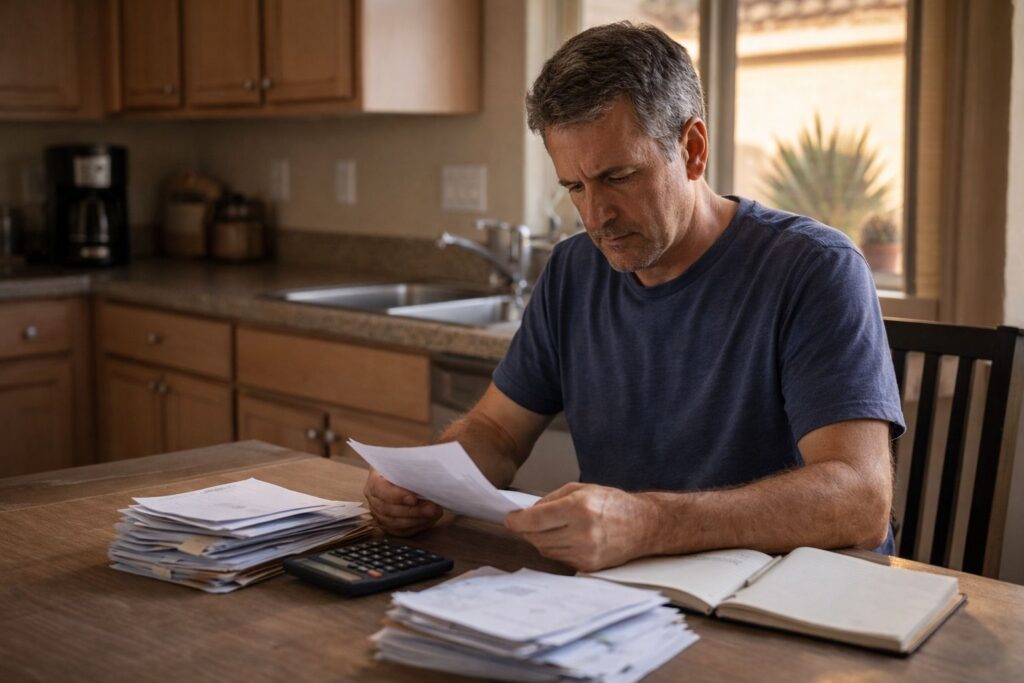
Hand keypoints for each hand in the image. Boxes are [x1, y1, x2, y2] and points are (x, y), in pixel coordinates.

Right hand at [362, 468, 443, 536]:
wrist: (406, 474)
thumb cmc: (407, 465)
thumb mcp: (408, 459)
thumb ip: (413, 463)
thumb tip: (426, 470)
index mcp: (374, 479)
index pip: (379, 489)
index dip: (396, 496)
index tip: (414, 498)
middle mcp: (373, 498)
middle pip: (387, 509)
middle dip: (412, 511)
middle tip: (432, 508)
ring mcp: (379, 513)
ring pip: (394, 523)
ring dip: (416, 520)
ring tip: (434, 513)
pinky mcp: (388, 525)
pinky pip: (401, 531)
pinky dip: (416, 527)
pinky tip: (429, 520)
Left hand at [504, 482, 657, 571]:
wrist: (644, 526)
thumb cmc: (613, 504)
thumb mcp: (581, 489)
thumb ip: (551, 500)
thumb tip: (527, 513)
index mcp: (579, 508)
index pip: (535, 520)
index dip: (516, 521)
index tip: (509, 519)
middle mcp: (582, 532)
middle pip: (536, 537)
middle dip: (527, 529)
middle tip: (526, 522)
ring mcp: (586, 552)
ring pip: (545, 549)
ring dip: (540, 539)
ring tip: (550, 528)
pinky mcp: (588, 566)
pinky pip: (559, 559)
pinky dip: (555, 549)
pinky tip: (564, 538)